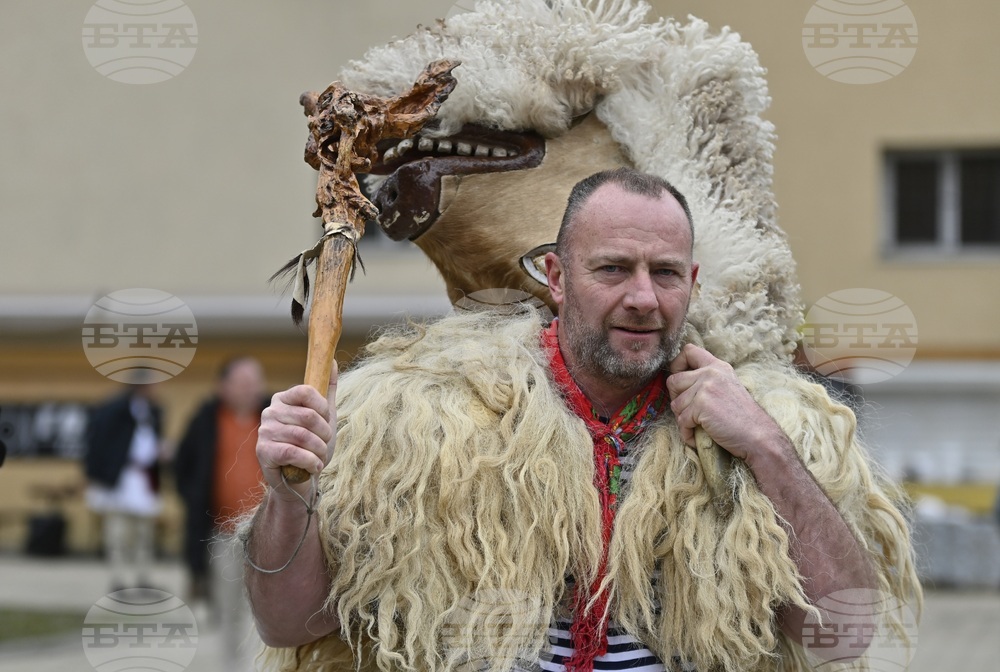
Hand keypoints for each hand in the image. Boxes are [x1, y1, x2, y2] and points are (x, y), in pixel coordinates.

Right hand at [256, 361, 337, 499]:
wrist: (298, 480)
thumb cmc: (312, 446)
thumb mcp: (325, 417)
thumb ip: (327, 390)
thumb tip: (334, 361)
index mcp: (283, 399)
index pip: (306, 391)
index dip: (323, 407)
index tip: (326, 420)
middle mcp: (270, 411)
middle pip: (308, 416)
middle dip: (324, 434)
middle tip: (324, 444)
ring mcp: (265, 431)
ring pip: (302, 436)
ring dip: (319, 450)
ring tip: (319, 457)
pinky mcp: (263, 451)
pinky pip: (292, 452)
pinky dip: (310, 461)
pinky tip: (313, 466)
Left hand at [667, 344, 778, 460]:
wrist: (758, 435)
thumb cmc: (741, 417)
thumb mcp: (727, 386)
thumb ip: (708, 379)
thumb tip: (678, 383)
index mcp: (717, 366)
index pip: (688, 350)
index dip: (677, 365)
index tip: (681, 382)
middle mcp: (710, 373)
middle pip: (673, 380)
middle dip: (676, 399)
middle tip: (687, 412)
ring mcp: (705, 388)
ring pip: (675, 403)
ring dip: (682, 419)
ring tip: (696, 426)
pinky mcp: (701, 405)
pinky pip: (681, 420)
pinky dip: (686, 432)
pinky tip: (696, 436)